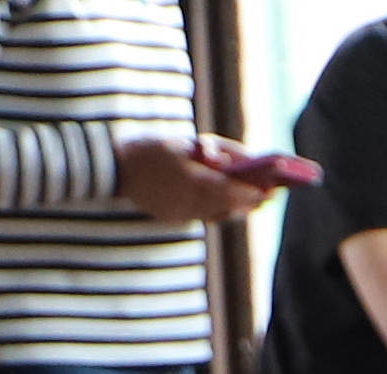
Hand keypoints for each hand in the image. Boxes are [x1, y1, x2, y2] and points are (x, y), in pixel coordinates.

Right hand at [113, 127, 304, 224]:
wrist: (113, 167)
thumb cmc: (150, 148)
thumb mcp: (182, 142)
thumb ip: (212, 150)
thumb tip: (239, 160)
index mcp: (192, 179)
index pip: (233, 188)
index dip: (254, 190)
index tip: (273, 186)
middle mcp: (190, 201)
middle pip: (230, 204)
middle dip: (251, 199)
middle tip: (270, 194)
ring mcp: (182, 213)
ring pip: (219, 214)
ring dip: (240, 207)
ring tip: (256, 200)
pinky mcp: (176, 219)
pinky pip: (205, 217)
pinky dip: (221, 211)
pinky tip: (232, 206)